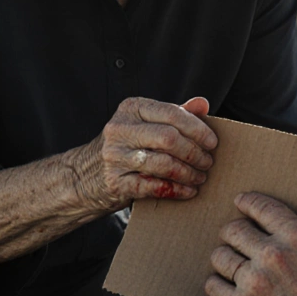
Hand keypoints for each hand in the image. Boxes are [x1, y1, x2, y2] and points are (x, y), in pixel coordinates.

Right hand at [70, 97, 216, 212]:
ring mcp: (115, 156)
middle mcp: (120, 129)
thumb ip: (174, 113)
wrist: (84, 176)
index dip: (197, 128)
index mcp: (131, 108)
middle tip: (208, 162)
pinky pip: (153, 186)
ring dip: (188, 173)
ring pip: (163, 164)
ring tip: (200, 177)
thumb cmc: (124, 146)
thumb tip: (203, 104)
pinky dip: (176, 190)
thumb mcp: (144, 123)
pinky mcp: (115, 182)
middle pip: (169, 138)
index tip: (212, 142)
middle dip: (194, 152)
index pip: (171, 113)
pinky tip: (188, 191)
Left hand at [205, 192, 296, 295]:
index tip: (240, 202)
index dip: (247, 202)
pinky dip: (216, 285)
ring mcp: (254, 281)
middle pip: (233, 230)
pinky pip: (214, 286)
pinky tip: (223, 286)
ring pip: (220, 256)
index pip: (261, 206)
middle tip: (234, 237)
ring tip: (228, 262)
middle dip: (232, 231)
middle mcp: (273, 255)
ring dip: (223, 258)